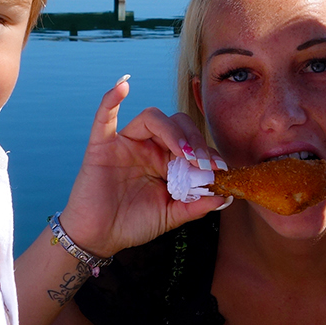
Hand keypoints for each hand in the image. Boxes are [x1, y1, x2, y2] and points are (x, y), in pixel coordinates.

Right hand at [56, 77, 226, 256]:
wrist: (101, 237)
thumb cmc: (133, 224)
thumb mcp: (171, 215)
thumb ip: (196, 205)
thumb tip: (224, 197)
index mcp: (166, 160)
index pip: (192, 142)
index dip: (207, 151)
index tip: (219, 168)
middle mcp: (148, 147)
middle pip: (177, 124)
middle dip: (194, 141)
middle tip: (203, 163)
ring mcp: (125, 144)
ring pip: (152, 118)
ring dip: (172, 130)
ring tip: (183, 153)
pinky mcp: (102, 146)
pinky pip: (104, 117)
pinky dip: (112, 99)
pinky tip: (122, 87)